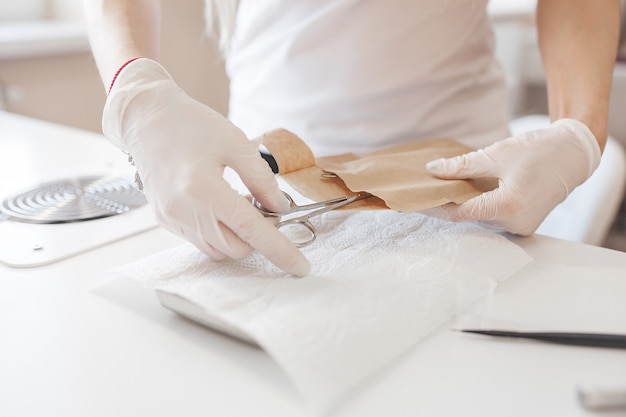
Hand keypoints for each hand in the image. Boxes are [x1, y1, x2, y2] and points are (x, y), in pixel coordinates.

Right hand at [103, 58, 309, 275]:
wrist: (146, 119)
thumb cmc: (190, 124)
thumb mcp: (236, 143)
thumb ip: (262, 180)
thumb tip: (280, 208)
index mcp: (204, 190)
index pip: (251, 231)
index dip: (280, 250)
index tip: (301, 267)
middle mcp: (184, 211)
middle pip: (235, 248)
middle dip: (257, 237)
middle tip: (263, 207)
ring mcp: (172, 219)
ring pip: (217, 249)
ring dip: (237, 236)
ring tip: (239, 202)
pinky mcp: (165, 220)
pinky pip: (200, 240)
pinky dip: (218, 231)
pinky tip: (219, 205)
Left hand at [424, 119, 600, 234]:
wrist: (573, 155)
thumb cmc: (538, 151)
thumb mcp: (496, 154)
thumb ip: (462, 166)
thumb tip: (432, 171)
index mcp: (508, 207)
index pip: (460, 213)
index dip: (437, 206)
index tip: (418, 199)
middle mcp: (515, 223)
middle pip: (470, 216)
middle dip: (449, 203)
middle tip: (427, 191)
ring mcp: (520, 228)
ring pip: (481, 218)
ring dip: (464, 204)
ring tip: (444, 190)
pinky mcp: (523, 225)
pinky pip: (494, 218)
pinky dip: (480, 206)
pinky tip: (468, 194)